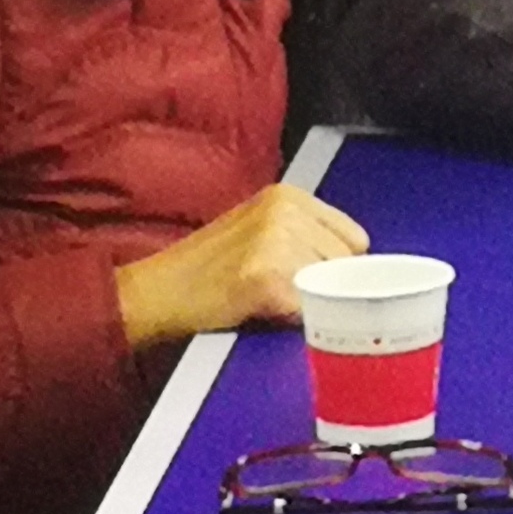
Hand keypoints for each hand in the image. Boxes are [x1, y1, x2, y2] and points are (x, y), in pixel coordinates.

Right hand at [113, 183, 369, 349]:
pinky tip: (260, 309)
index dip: (338, 266)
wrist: (155, 291)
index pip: (355, 237)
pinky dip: (289, 317)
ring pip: (328, 285)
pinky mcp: (264, 275)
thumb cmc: (208, 268)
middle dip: (325, 284)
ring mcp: (275, 240)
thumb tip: (357, 264)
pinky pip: (303, 307)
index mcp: (290, 196)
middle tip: (283, 291)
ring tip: (266, 297)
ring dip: (305, 300)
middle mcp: (286, 210)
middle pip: (346, 262)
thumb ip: (305, 235)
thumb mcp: (260, 230)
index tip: (319, 281)